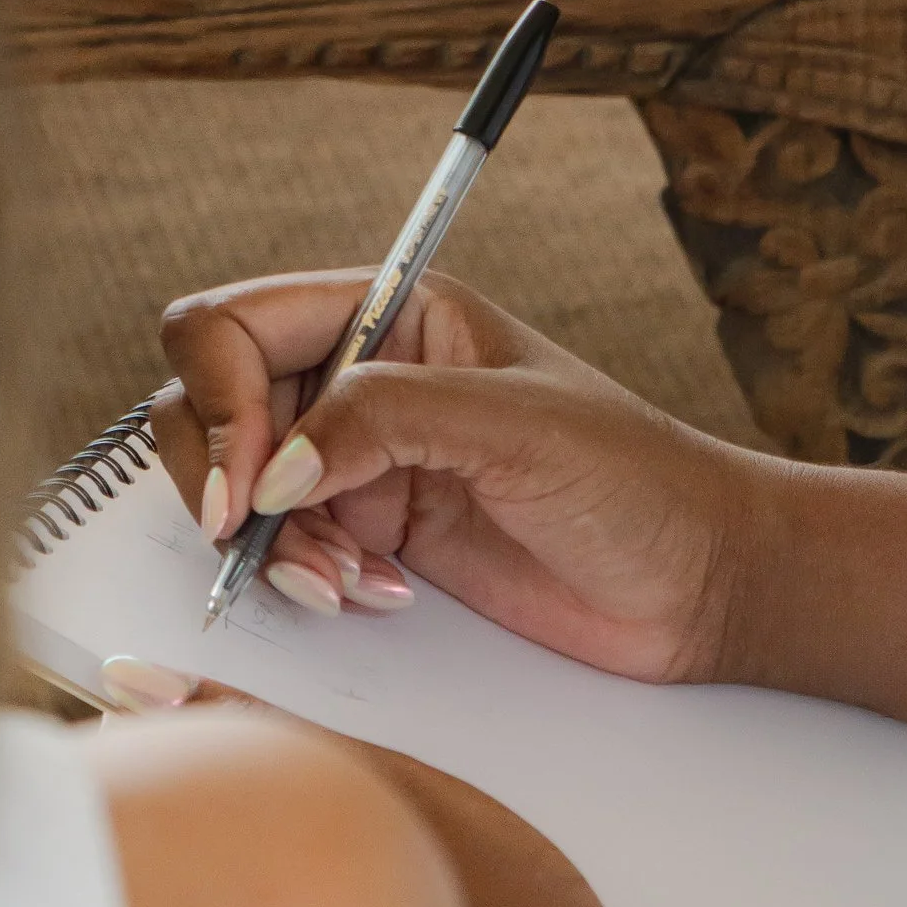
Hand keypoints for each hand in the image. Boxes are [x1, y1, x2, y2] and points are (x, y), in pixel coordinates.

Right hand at [152, 266, 906, 739]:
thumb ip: (382, 421)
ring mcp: (359, 461)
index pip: (236, 324)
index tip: (252, 480)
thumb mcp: (510, 427)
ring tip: (345, 581)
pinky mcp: (370, 536)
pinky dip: (303, 577)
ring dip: (266, 542)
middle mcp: (361, 378)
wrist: (697, 584)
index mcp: (391, 312)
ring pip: (237, 487)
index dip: (222, 397)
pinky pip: (282, 549)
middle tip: (257, 537)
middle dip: (223, 476)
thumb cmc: (637, 481)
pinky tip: (376, 594)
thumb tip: (272, 469)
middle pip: (208, 402)